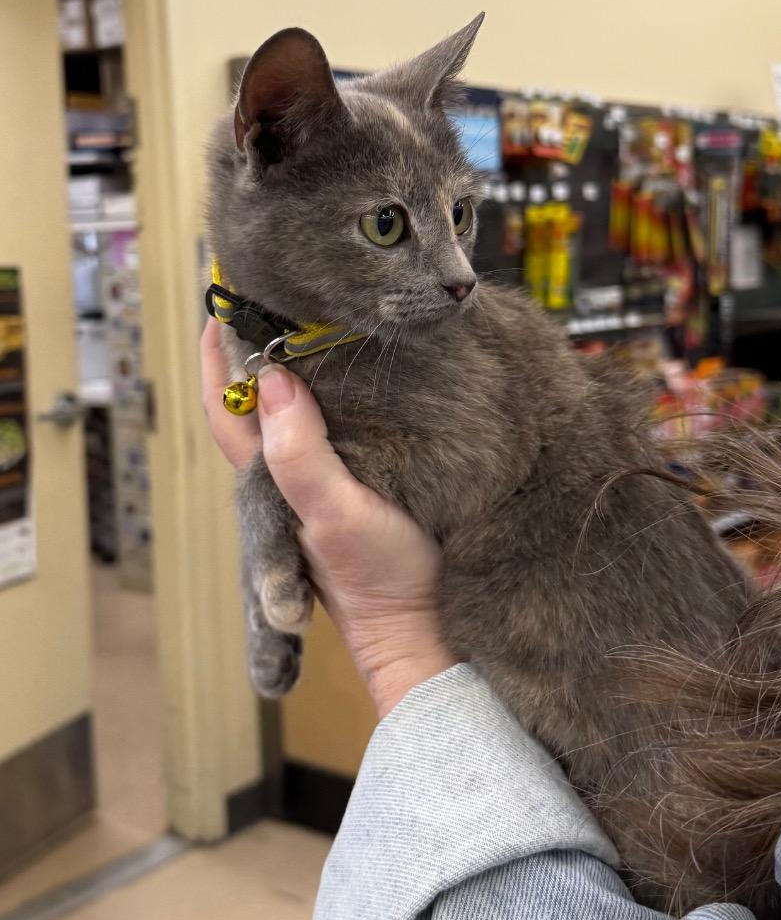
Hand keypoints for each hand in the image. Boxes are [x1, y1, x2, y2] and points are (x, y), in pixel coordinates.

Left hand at [200, 319, 454, 716]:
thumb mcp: (334, 513)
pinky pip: (336, 427)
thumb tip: (271, 380)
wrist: (424, 623)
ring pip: (296, 413)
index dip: (216, 357)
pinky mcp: (361, 484)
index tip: (225, 303)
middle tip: (276, 296)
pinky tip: (361, 373)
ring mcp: (325, 480)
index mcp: (270, 480)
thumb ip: (298, 454)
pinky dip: (338, 392)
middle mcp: (289, 476)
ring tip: (317, 321)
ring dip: (296, 367)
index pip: (225, 408)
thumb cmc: (377, 576)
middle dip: (255, 349)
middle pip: (255, 404)